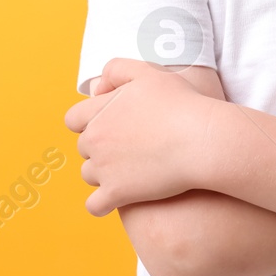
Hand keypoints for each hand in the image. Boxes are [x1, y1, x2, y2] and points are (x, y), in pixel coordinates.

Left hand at [63, 58, 216, 215]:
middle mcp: (95, 141)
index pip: (73, 119)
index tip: (112, 124)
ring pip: (89, 175)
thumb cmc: (181, 104)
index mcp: (99, 112)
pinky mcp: (117, 194)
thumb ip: (118, 70)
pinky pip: (94, 206)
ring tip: (131, 170)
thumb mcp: (148, 73)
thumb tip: (98, 87)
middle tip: (129, 146)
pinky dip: (102, 204)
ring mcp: (104, 169)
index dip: (90, 121)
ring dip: (103, 174)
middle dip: (100, 147)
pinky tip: (118, 199)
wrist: (201, 140)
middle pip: (83, 148)